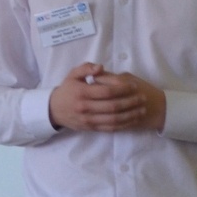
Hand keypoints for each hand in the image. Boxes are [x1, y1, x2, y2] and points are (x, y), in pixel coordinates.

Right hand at [49, 63, 166, 132]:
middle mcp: (85, 107)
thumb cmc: (67, 90)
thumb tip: (101, 67)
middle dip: (130, 102)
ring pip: (113, 119)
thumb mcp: (73, 74)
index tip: (133, 86)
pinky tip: (133, 120)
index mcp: (82, 93)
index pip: (107, 91)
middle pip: (113, 106)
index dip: (122, 89)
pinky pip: (110, 128)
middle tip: (143, 97)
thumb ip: (86, 68)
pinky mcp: (91, 128)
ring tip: (142, 109)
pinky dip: (123, 125)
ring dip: (130, 115)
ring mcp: (88, 120)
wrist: (53, 110)